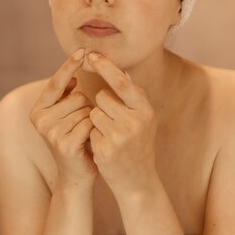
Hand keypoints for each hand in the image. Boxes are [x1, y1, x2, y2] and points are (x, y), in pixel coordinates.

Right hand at [29, 48, 97, 188]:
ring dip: (92, 119)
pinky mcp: (65, 144)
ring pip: (85, 109)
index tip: (83, 49)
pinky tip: (89, 142)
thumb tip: (74, 74)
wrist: (76, 174)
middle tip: (80, 127)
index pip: (56, 83)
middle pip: (77, 96)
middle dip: (86, 107)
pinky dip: (95, 130)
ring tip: (84, 135)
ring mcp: (51, 132)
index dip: (69, 65)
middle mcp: (40, 120)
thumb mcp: (66, 115)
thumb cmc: (75, 139)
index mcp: (37, 110)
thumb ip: (66, 95)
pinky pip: (89, 123)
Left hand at [86, 52, 157, 194]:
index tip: (92, 55)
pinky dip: (93, 135)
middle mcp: (135, 122)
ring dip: (96, 121)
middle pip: (102, 97)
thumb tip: (122, 71)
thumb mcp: (143, 119)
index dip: (106, 67)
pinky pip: (90, 129)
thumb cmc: (138, 143)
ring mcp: (120, 136)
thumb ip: (133, 96)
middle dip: (101, 106)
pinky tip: (105, 146)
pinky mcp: (105, 148)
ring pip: (93, 113)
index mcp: (145, 110)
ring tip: (109, 135)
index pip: (122, 82)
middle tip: (113, 121)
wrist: (138, 179)